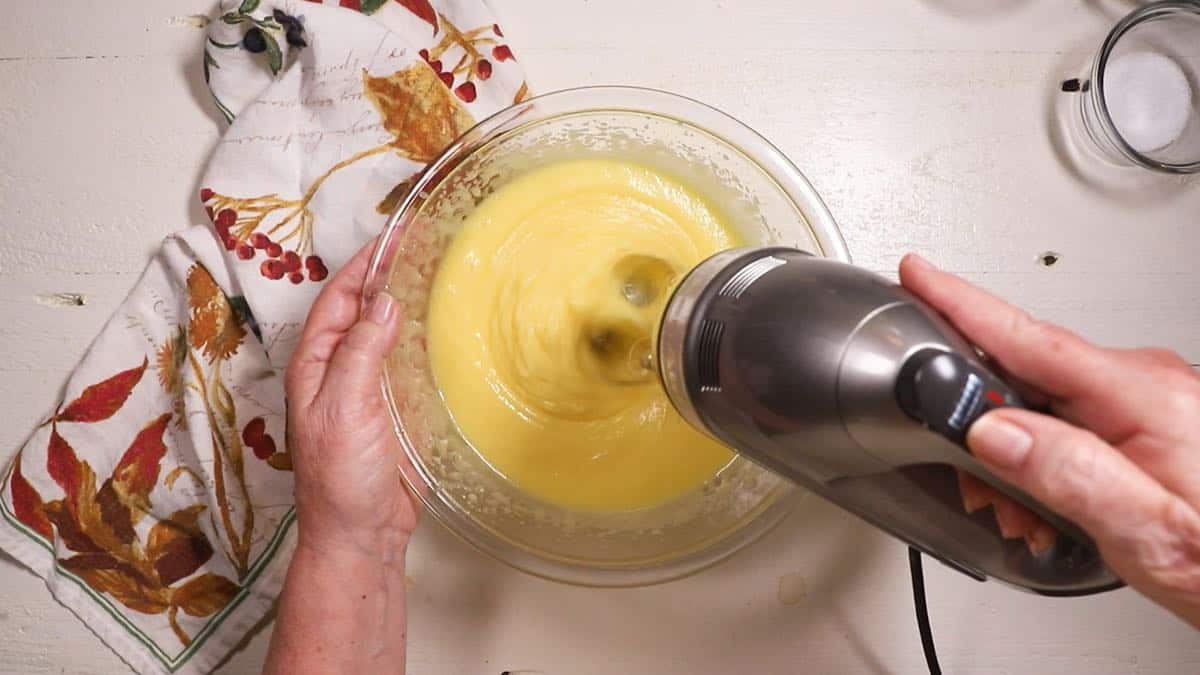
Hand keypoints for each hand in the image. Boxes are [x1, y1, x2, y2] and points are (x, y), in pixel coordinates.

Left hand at [284, 241, 416, 560]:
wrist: (361, 533)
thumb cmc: (340, 477)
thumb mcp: (344, 407)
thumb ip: (361, 352)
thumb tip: (383, 302)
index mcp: (316, 363)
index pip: (339, 297)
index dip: (365, 264)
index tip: (397, 234)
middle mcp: (340, 368)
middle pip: (365, 308)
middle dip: (391, 274)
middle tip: (428, 243)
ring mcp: (369, 387)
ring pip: (389, 331)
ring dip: (411, 303)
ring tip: (444, 272)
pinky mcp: (397, 407)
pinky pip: (411, 361)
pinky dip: (427, 338)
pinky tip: (449, 325)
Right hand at [901, 254, 1199, 626]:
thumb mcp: (1148, 536)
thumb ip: (1070, 476)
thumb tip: (991, 431)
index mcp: (1148, 399)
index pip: (1033, 339)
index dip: (965, 305)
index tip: (919, 275)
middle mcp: (1152, 382)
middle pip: (1028, 373)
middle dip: (983, 422)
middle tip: (975, 485)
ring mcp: (1154, 395)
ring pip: (1047, 400)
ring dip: (1017, 452)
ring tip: (1030, 516)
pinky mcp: (1154, 413)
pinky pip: (1075, 414)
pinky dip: (1048, 453)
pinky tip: (1056, 501)